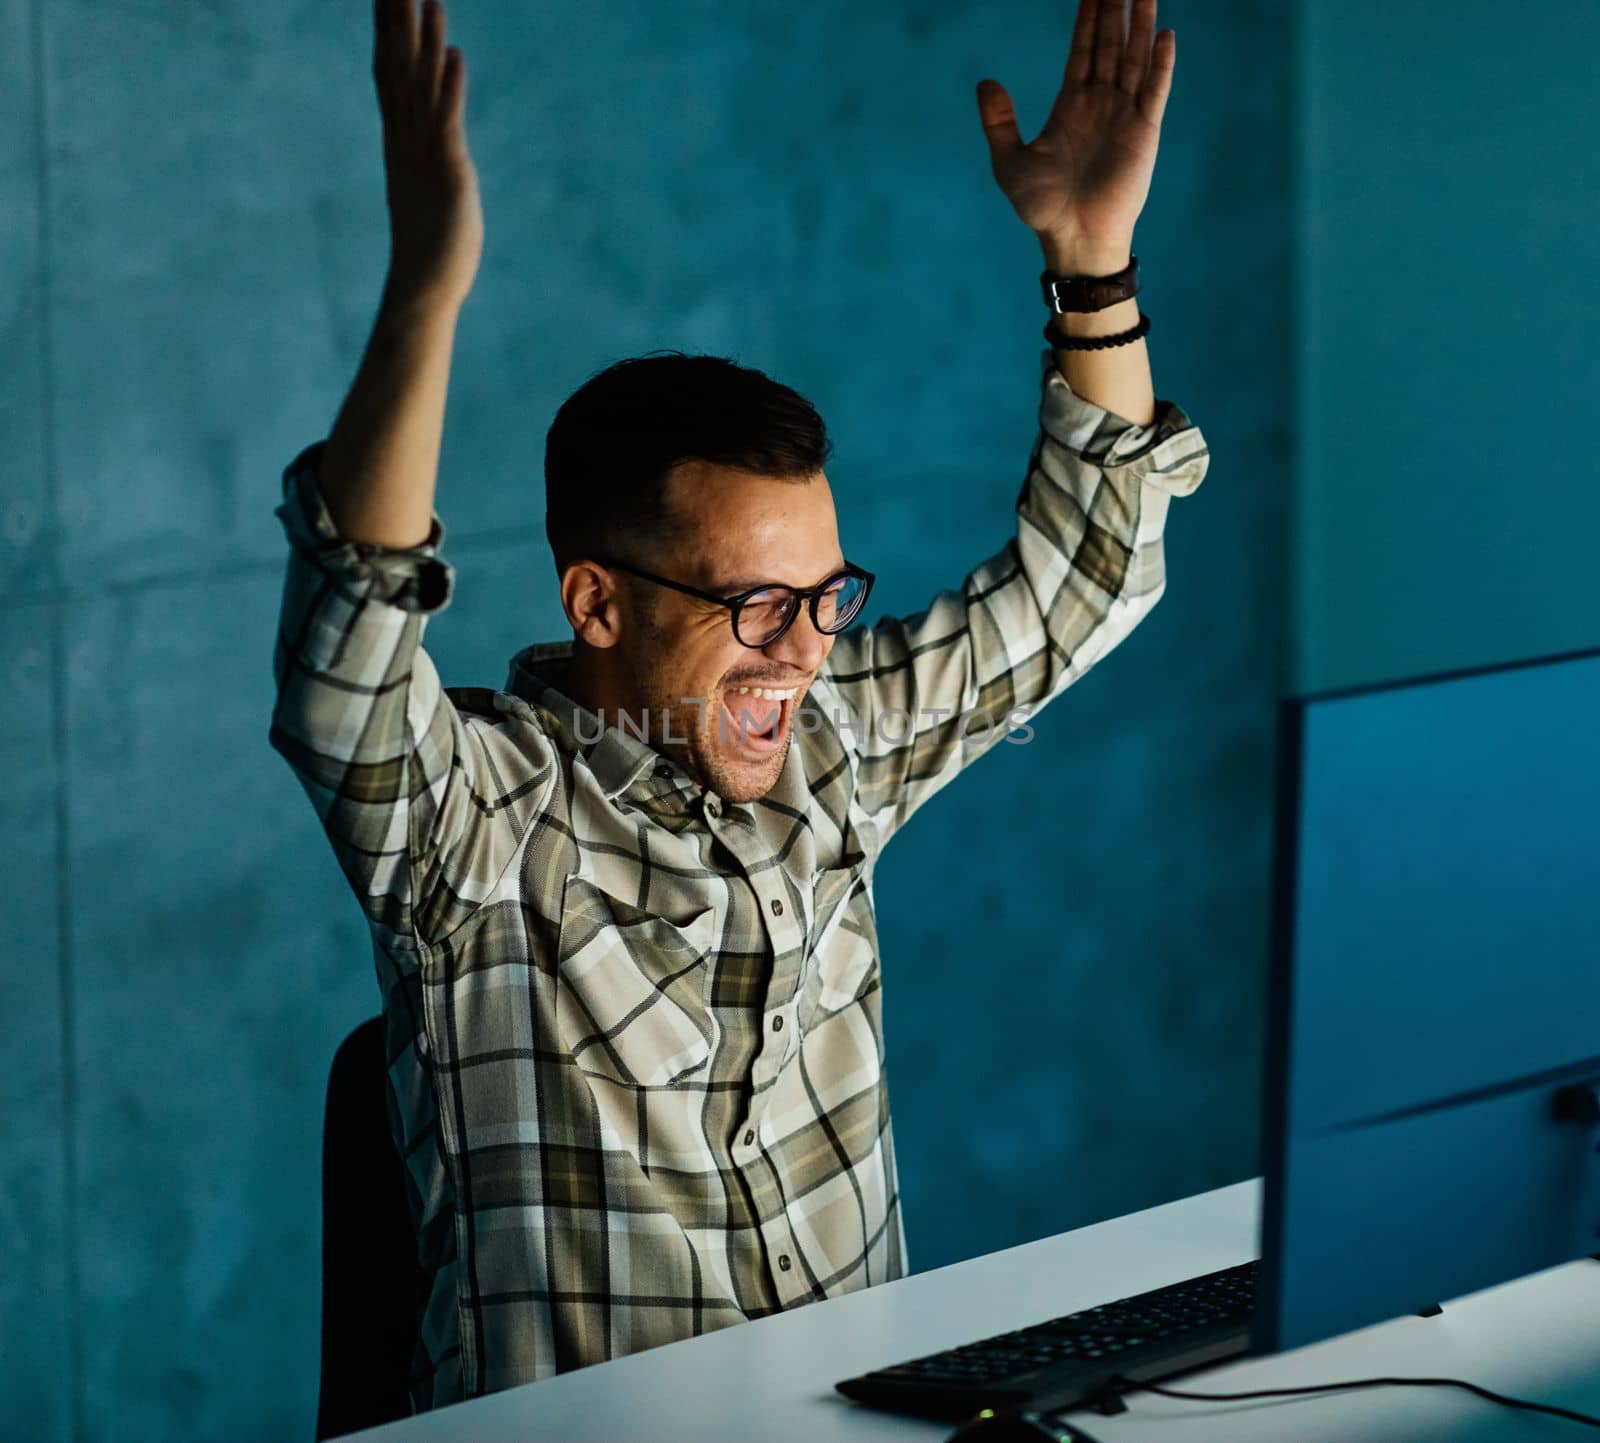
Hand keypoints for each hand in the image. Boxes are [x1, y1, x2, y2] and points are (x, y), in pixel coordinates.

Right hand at [372, 0, 482, 311]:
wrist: (424, 288)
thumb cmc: (430, 246)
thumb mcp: (429, 190)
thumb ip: (427, 160)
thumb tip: (432, 144)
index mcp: (400, 140)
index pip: (390, 73)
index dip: (387, 32)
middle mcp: (407, 139)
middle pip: (399, 67)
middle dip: (397, 20)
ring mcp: (425, 154)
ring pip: (421, 86)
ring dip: (426, 41)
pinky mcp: (449, 173)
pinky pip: (448, 121)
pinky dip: (450, 87)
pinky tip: (455, 54)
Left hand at [976, 0, 1174, 252]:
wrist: (1072, 238)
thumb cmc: (1041, 208)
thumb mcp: (1008, 161)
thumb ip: (998, 121)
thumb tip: (985, 81)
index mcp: (1071, 105)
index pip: (1082, 50)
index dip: (1088, 18)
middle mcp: (1101, 104)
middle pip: (1111, 45)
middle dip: (1115, 10)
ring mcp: (1124, 116)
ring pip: (1135, 59)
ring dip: (1141, 26)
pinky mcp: (1143, 133)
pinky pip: (1154, 91)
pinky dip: (1160, 65)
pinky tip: (1164, 36)